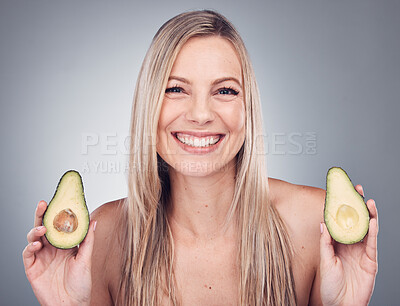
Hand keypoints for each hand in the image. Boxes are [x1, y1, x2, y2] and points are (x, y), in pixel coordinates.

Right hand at [22, 200, 95, 305]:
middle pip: (44, 227)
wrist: (72, 305)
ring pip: (34, 238)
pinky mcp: (32, 268)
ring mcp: (41, 257)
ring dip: (36, 230)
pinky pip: (27, 255)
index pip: (59, 225)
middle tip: (43, 204)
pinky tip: (36, 245)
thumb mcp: (86, 259)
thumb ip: (88, 240)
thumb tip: (93, 221)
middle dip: (42, 215)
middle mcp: (52, 248)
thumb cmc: (81, 284)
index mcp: (65, 244)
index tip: (59, 200)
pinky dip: (30, 247)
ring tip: (43, 228)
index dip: (57, 213)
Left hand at [319, 184, 377, 305]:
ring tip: (368, 201)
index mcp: (337, 243)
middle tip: (357, 190)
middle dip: (357, 205)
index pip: (340, 221)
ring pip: (367, 229)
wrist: (340, 305)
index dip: (340, 207)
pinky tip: (373, 220)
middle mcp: (350, 245)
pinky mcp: (370, 261)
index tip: (339, 192)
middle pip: (355, 221)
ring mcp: (361, 252)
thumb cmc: (329, 286)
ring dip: (368, 215)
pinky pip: (373, 243)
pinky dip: (374, 231)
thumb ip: (325, 242)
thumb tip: (323, 223)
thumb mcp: (324, 261)